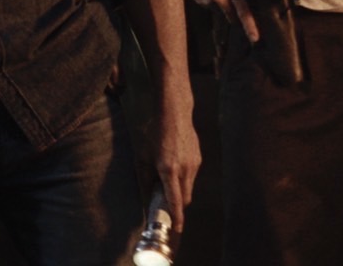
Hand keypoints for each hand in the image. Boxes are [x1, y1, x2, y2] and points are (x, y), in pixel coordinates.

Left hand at [149, 111, 201, 229]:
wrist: (174, 113)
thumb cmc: (155, 133)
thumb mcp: (144, 156)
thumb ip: (146, 178)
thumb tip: (146, 196)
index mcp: (169, 170)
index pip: (175, 200)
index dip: (177, 217)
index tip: (177, 229)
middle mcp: (184, 169)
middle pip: (185, 198)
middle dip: (178, 207)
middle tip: (168, 209)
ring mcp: (194, 164)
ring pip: (189, 187)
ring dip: (181, 192)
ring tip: (168, 183)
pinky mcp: (198, 158)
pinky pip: (192, 176)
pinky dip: (184, 179)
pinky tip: (175, 168)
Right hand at [172, 0, 258, 41]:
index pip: (244, 12)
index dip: (251, 27)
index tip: (255, 39)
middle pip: (232, 18)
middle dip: (236, 17)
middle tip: (238, 8)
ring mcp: (207, 1)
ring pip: (219, 11)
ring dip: (221, 5)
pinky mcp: (198, 0)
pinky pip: (207, 5)